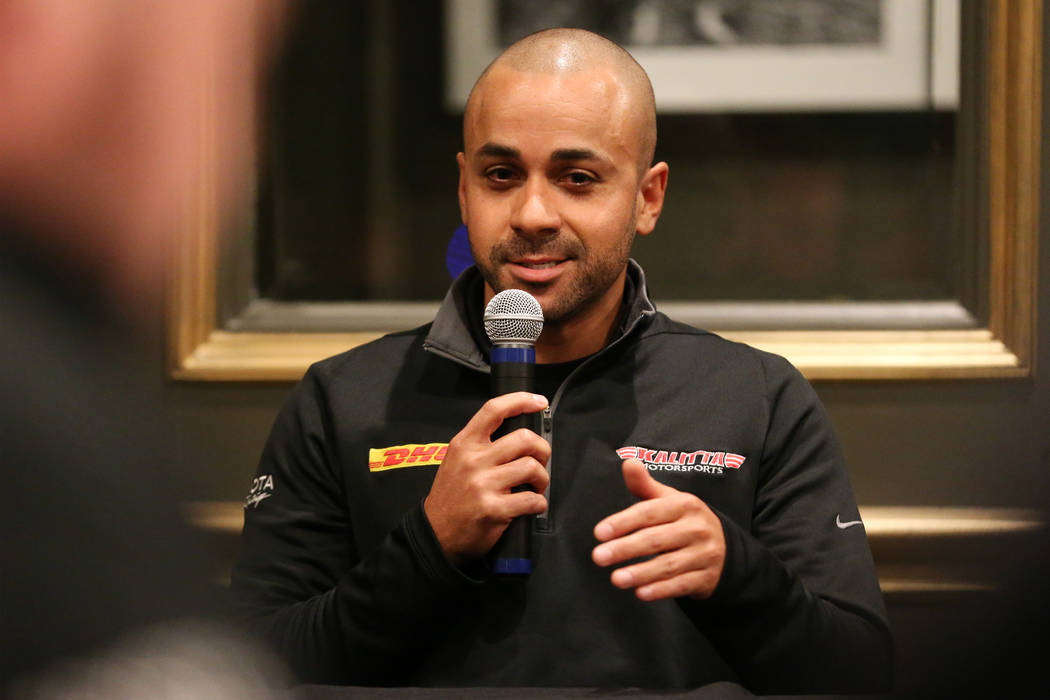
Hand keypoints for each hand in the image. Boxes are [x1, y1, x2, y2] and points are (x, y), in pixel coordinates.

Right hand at [424, 392, 549, 564]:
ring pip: (532, 467)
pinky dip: (539, 504)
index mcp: (464, 444)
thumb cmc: (451, 496)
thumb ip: (480, 444)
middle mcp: (473, 460)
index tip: (538, 402)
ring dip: (542, 479)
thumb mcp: (456, 460)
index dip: (521, 400)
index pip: (494, 410)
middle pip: (524, 438)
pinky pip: (532, 500)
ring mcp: (483, 485)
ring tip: (536, 487)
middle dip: (543, 450)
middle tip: (541, 461)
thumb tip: (518, 434)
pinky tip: (533, 506)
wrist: (435, 534)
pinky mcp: (494, 509)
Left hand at [591, 458, 724, 600]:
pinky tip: (641, 593)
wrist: (724, 547)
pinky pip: (681, 585)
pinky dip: (661, 590)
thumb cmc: (684, 521)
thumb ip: (645, 485)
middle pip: (656, 539)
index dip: (623, 522)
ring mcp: (704, 554)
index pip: (649, 513)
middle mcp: (696, 528)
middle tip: (599, 557)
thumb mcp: (669, 499)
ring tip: (616, 578)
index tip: (599, 533)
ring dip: (640, 573)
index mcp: (685, 505)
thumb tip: (628, 462)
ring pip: (668, 565)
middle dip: (625, 549)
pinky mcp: (707, 577)